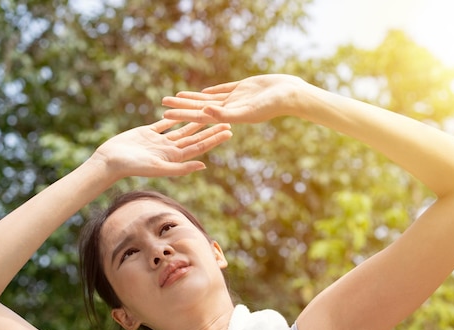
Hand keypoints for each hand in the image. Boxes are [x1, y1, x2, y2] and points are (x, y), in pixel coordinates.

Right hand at [91, 119, 230, 178]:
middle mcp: (169, 150)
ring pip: (181, 129)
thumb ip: (181, 168)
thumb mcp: (159, 168)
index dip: (214, 138)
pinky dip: (173, 116)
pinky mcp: (147, 133)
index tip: (229, 130)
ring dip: (195, 121)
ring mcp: (159, 141)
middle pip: (194, 137)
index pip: (199, 146)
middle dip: (210, 128)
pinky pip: (164, 123)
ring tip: (208, 112)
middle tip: (226, 119)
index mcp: (174, 159)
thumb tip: (204, 165)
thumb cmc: (133, 167)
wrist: (110, 161)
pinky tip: (183, 109)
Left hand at [162, 74, 306, 123]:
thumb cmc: (272, 105)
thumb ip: (225, 113)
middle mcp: (230, 110)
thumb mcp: (247, 110)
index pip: (200, 117)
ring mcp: (236, 99)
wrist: (290, 94)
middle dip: (182, 107)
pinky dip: (212, 91)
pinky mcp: (243, 89)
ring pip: (209, 99)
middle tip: (163, 104)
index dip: (182, 115)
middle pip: (200, 108)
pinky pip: (223, 90)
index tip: (165, 115)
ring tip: (176, 96)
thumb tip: (204, 112)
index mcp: (228, 117)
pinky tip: (203, 92)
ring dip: (193, 99)